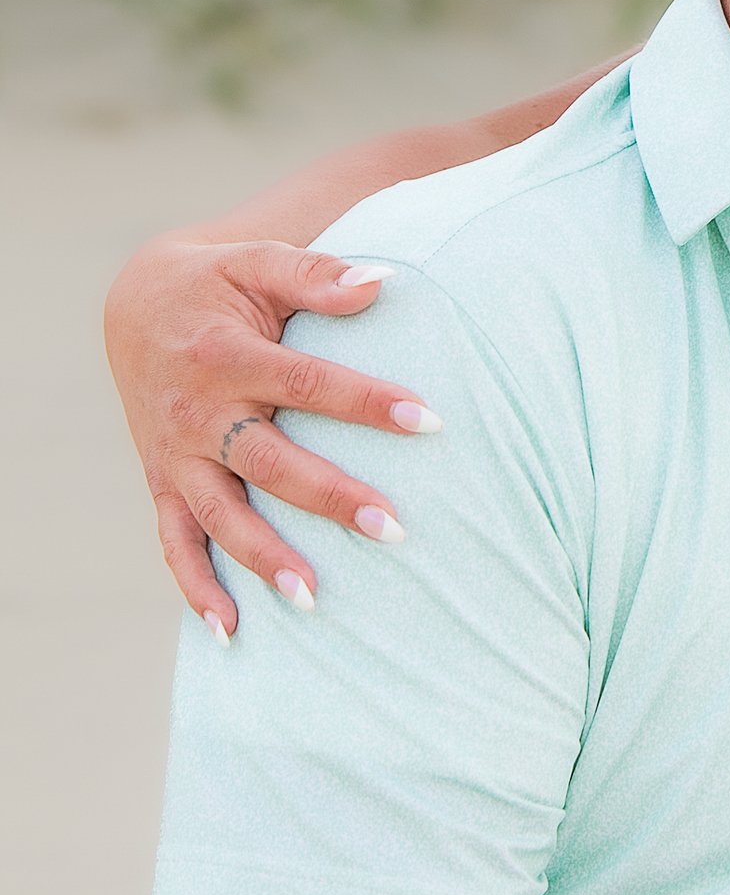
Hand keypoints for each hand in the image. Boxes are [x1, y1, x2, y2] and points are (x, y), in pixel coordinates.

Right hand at [104, 235, 437, 628]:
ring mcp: (175, 454)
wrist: (134, 305)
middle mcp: (196, 413)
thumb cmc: (216, 283)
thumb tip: (383, 283)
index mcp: (224, 355)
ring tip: (312, 598)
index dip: (368, 402)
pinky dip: (196, 587)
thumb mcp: (257, 263)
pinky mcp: (162, 482)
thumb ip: (315, 275)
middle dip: (329, 497)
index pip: (307, 383)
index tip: (431, 421)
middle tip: (392, 527)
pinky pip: (174, 541)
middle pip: (267, 462)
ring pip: (218, 515)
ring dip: (262, 558)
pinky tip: (229, 631)